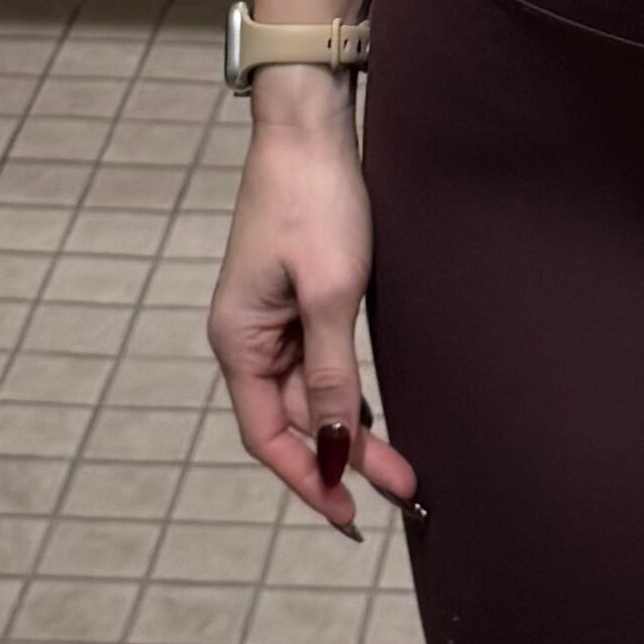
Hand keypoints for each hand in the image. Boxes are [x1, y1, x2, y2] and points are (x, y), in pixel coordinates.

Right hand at [206, 84, 419, 540]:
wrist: (310, 127)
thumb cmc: (315, 201)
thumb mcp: (331, 292)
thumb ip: (333, 373)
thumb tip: (337, 444)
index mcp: (240, 341)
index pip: (269, 437)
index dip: (308, 480)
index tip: (349, 516)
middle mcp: (248, 338)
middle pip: (296, 420)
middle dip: (345, 458)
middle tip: (403, 491)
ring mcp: (272, 319)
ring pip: (312, 395)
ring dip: (351, 429)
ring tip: (400, 466)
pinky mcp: (298, 299)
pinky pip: (319, 364)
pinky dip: (348, 392)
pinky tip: (377, 412)